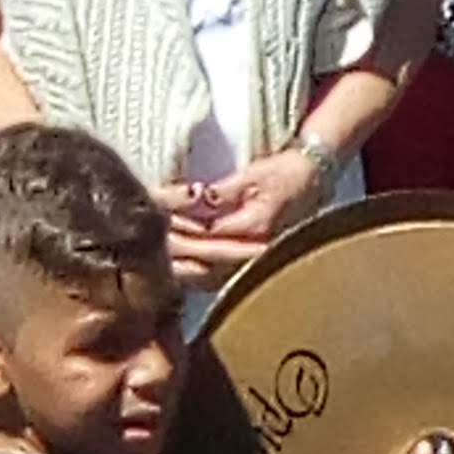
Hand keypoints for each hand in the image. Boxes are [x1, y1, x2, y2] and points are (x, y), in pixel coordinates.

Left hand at [158, 148, 330, 280]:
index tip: (150, 203)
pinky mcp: (246, 271)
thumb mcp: (255, 174)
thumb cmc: (287, 174)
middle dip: (168, 241)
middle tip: (139, 225)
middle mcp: (255, 254)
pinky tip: (168, 263)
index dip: (175, 217)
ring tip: (148, 244)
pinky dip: (187, 272)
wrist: (314, 184)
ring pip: (202, 274)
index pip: (205, 229)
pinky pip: (210, 279)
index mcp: (257, 228)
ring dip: (173, 260)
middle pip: (200, 256)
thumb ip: (221, 192)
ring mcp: (251, 266)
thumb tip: (191, 200)